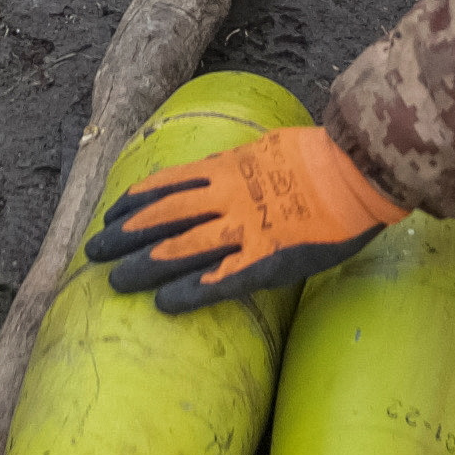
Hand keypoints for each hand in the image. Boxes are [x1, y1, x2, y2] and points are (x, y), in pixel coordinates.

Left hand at [82, 123, 400, 309]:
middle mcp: (227, 198)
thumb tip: (230, 169)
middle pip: (162, 217)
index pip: (168, 185)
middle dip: (124, 235)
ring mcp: (245, 229)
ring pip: (180, 248)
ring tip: (113, 280)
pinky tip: (163, 304)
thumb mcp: (274, 149)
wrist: (361, 170)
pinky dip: (190, 292)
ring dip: (144, 265)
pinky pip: (221, 279)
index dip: (135, 201)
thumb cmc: (328, 159)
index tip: (110, 213)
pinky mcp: (268, 259)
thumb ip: (247, 164)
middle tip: (92, 251)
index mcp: (229, 169)